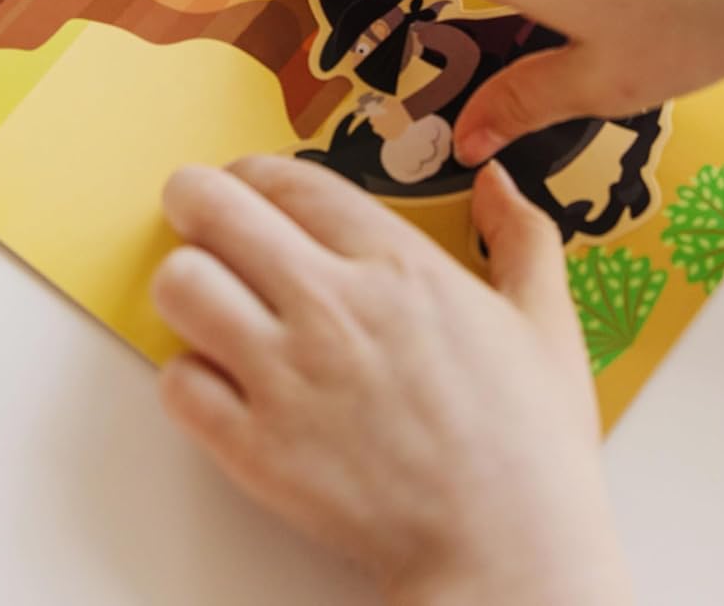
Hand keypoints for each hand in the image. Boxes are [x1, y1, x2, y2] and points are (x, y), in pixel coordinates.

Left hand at [152, 156, 632, 605]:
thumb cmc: (529, 442)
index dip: (255, 172)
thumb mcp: (547, 320)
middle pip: (215, 211)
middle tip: (195, 209)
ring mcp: (286, 376)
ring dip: (186, 281)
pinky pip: (176, 382)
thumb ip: (524, 236)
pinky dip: (186, 375)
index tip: (248, 180)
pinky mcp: (254, 448)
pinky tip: (218, 379)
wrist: (505, 551)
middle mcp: (331, 304)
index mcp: (398, 264)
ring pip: (180, 287)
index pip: (291, 182)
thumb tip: (500, 182)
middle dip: (194, 198)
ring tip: (206, 295)